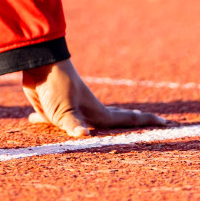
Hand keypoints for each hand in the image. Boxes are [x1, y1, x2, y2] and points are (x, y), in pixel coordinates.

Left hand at [20, 58, 167, 137]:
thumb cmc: (56, 86)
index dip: (145, 121)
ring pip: (81, 121)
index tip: (166, 122)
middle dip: (124, 125)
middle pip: (109, 121)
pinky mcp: (50, 107)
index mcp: (96, 112)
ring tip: (94, 132)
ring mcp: (70, 108)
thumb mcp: (65, 109)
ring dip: (86, 127)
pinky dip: (42, 120)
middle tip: (142, 126)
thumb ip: (73, 124)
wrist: (37, 64)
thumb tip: (84, 136)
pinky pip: (49, 118)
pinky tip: (33, 120)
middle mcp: (86, 111)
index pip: (126, 119)